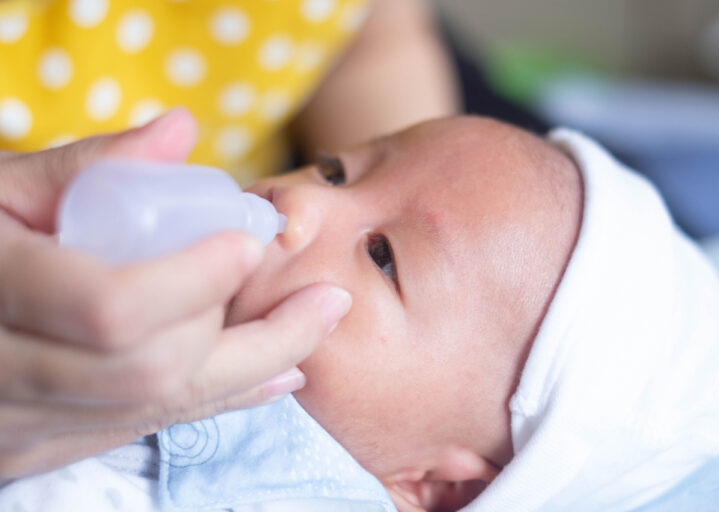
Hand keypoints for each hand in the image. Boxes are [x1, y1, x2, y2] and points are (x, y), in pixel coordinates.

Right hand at [0, 109, 351, 477]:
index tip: (246, 243)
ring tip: (316, 327)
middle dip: (253, 336)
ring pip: (158, 410)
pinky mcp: (36, 448)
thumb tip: (181, 131)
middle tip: (321, 296)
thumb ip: (84, 165)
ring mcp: (17, 426)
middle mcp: (2, 377)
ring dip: (252, 370)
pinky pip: (142, 430)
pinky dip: (217, 400)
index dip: (190, 281)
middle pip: (154, 373)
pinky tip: (274, 374)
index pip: (111, 309)